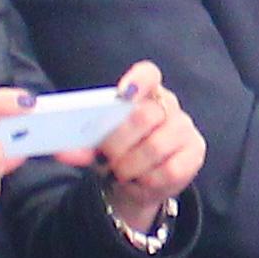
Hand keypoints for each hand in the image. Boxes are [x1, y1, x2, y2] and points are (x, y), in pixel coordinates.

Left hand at [89, 63, 202, 231]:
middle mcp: (168, 106)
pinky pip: (170, 169)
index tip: (122, 95)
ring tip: (120, 173)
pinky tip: (141, 181)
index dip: (137, 81)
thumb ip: (81, 144)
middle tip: (106, 158)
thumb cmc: (116, 153)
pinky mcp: (195, 152)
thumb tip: (63, 152)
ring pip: (155, 146)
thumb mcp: (96, 145)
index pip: (148, 75)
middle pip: (144, 116)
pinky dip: (149, 180)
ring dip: (131, 166)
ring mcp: (185, 128)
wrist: (136, 182)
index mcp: (144, 93)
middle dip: (119, 141)